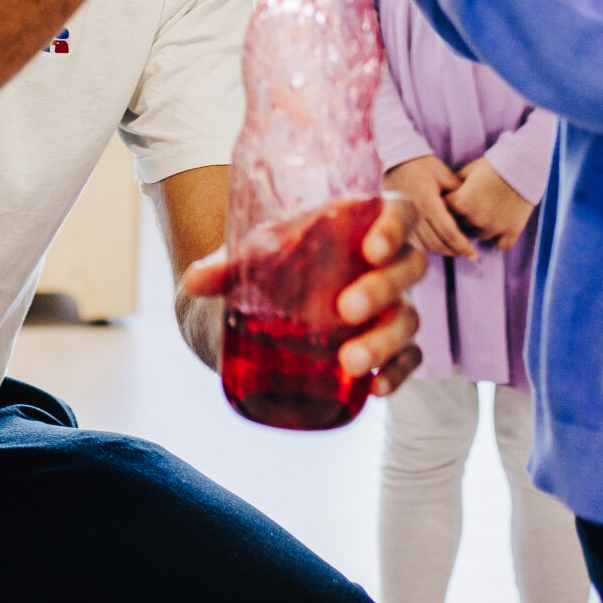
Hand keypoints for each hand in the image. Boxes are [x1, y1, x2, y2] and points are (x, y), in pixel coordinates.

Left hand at [179, 197, 427, 397]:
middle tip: (343, 310)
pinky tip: (374, 389)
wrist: (272, 302)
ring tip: (349, 363)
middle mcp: (387, 263)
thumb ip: (225, 266)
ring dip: (384, 341)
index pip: (397, 212)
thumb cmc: (273, 264)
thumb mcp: (251, 258)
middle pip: (408, 267)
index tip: (371, 249)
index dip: (394, 227)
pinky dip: (396, 373)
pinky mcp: (392, 345)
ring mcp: (394, 305)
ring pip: (408, 318)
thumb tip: (194, 282)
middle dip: (380, 289)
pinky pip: (409, 358)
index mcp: (360, 223)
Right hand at [385, 154, 479, 259]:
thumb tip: (471, 210)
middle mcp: (414, 214)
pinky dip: (428, 247)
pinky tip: (438, 244)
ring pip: (425, 246)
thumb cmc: (421, 164)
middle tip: (468, 253)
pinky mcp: (397, 222)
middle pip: (438, 243)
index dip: (463, 246)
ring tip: (455, 249)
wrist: (395, 159)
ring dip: (442, 251)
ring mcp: (403, 220)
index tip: (474, 254)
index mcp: (427, 202)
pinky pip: (414, 242)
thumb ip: (458, 192)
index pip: (449, 232)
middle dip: (455, 251)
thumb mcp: (443, 173)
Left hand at [444, 157, 536, 248]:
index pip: (444, 212)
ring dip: (479, 228)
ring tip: (484, 215)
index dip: (448, 206)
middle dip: (462, 217)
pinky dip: (498, 241)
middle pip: (460, 225)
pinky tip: (497, 231)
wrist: (521, 166)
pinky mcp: (512, 230)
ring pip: (479, 235)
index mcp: (461, 202)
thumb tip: (443, 194)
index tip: (453, 201)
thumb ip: (453, 185)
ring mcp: (494, 227)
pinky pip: (501, 245)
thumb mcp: (467, 171)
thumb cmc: (491, 166)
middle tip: (469, 207)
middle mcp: (475, 218)